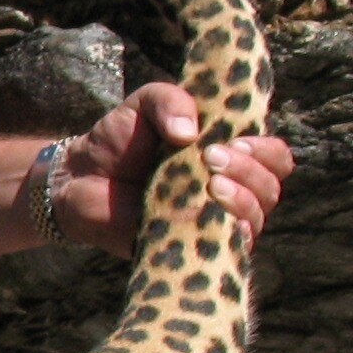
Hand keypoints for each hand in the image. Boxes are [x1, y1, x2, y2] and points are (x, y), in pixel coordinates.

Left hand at [52, 83, 293, 256]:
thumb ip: (169, 100)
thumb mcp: (144, 104)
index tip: (237, 142)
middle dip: (251, 173)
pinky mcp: (189, 248)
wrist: (78, 177)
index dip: (267, 152)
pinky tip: (214, 217)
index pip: (274, 159)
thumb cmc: (119, 140)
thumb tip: (190, 132)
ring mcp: (211, 222)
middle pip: (270, 190)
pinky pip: (224, 252)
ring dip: (242, 200)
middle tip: (212, 157)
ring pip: (255, 221)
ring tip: (210, 183)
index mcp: (230, 156)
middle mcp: (229, 191)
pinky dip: (227, 235)